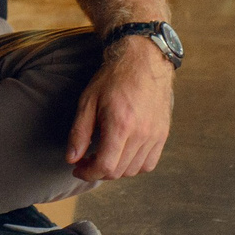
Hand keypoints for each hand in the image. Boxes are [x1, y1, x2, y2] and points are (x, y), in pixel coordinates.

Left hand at [66, 34, 172, 180]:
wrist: (142, 61)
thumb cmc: (113, 78)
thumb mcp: (88, 101)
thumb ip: (79, 132)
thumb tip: (71, 159)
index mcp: (121, 125)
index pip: (106, 166)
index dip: (88, 173)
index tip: (77, 168)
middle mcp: (141, 134)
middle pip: (119, 171)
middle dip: (98, 171)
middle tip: (86, 160)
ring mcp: (155, 135)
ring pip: (134, 170)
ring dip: (116, 169)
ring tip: (104, 155)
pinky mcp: (163, 134)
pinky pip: (149, 163)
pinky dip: (134, 165)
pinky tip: (122, 154)